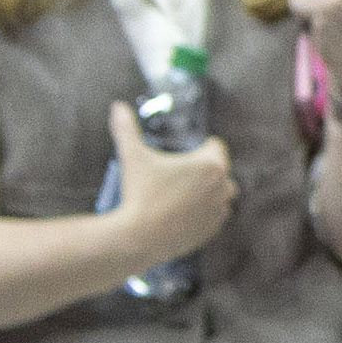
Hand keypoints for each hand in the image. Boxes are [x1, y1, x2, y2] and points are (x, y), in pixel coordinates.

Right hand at [109, 98, 235, 265]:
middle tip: (176, 176)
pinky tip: (182, 212)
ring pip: (220, 192)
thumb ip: (126, 128)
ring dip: (206, 190)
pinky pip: (215, 214)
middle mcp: (224, 185)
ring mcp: (221, 208)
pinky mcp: (215, 228)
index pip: (216, 146)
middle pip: (219, 169)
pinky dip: (204, 211)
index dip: (199, 148)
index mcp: (211, 164)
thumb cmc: (139, 193)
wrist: (138, 237)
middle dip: (203, 170)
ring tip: (179, 194)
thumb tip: (117, 105)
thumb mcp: (132, 157)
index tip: (182, 156)